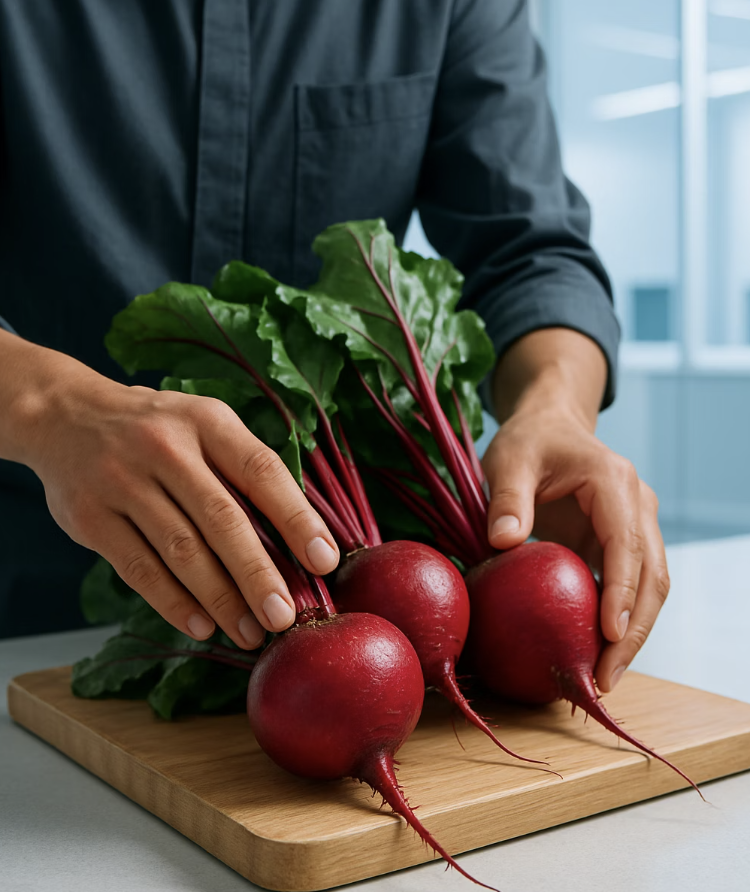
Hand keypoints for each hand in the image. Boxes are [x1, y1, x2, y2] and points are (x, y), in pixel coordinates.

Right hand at [7, 344, 338, 648]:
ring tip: (250, 632)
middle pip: (221, 518)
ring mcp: (123, 480)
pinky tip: (201, 626)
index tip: (325, 561)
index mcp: (207, 421)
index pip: (261, 471)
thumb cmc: (160, 431)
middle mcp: (165, 446)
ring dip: (220, 599)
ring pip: (180, 550)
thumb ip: (246, 471)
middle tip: (286, 617)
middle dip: (258, 574)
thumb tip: (301, 537)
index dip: (297, 518)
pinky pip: (139, 569)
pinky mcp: (90, 516)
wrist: (66, 416)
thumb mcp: (205, 426)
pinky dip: (173, 602)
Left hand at [481, 403, 669, 692]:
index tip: (609, 634)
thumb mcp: (509, 459)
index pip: (627, 545)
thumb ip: (507, 498)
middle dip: (635, 630)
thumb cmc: (529, 440)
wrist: (550, 425)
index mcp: (614, 483)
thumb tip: (502, 542)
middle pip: (652, 575)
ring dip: (634, 633)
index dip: (622, 592)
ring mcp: (636, 526)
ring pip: (651, 587)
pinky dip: (620, 619)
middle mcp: (636, 506)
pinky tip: (597, 652)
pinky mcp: (621, 543)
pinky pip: (630, 586)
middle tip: (606, 677)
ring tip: (605, 677)